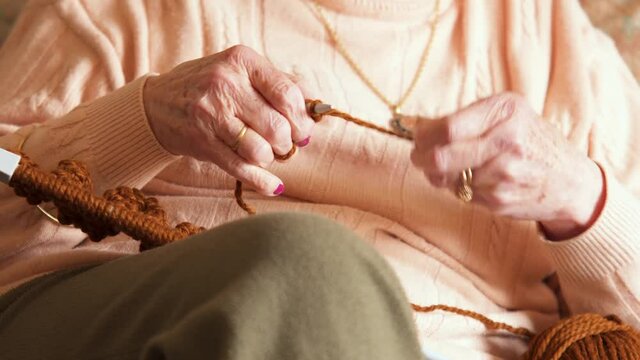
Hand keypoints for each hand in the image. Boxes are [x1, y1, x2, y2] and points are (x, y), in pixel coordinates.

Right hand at [143, 45, 314, 195]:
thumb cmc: (210, 86)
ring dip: (270, 158)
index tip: (304, 130)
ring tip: (265, 152)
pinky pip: (241, 168)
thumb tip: (317, 106)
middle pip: (277, 126)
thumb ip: (279, 83)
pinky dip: (262, 181)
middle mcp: (225, 84)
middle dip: (288, 142)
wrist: (158, 103)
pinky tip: (273, 185)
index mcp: (241, 61)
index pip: (287, 94)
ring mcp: (211, 114)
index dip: (302, 118)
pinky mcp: (202, 142)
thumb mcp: (241, 71)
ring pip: (260, 150)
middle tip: (284, 144)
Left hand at [411, 93, 604, 239]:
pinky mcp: (500, 199)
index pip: (448, 128)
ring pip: (447, 178)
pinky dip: (458, 188)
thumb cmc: (530, 140)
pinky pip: (461, 194)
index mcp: (506, 111)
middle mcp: (507, 141)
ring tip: (451, 168)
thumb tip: (416, 126)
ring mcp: (504, 174)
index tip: (417, 138)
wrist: (570, 179)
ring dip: (439, 175)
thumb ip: (466, 116)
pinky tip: (472, 180)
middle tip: (418, 157)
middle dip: (421, 158)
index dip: (424, 136)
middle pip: (442, 156)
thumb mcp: (508, 113)